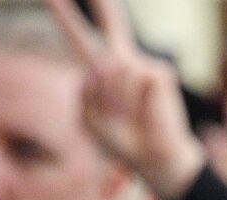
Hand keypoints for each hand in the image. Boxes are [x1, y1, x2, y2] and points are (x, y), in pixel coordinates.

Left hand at [46, 0, 205, 199]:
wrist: (152, 158)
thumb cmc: (122, 140)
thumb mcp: (88, 118)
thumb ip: (87, 88)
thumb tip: (113, 63)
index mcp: (99, 73)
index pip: (80, 39)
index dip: (67, 17)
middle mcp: (122, 63)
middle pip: (112, 24)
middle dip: (102, 3)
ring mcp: (142, 65)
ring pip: (110, 68)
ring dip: (113, 99)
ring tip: (126, 116)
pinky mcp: (159, 72)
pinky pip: (133, 78)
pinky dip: (131, 100)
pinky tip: (143, 112)